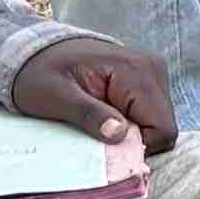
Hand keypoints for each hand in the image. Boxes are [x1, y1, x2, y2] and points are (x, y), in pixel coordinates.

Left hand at [11, 32, 177, 154]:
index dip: (138, 146)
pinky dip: (131, 125)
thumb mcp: (55, 96)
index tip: (106, 145)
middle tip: (99, 134)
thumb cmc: (40, 73)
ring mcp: (152, 73)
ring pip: (159, 123)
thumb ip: (88, 114)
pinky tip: (107, 117)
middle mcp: (153, 68)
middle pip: (164, 127)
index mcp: (136, 70)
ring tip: (100, 123)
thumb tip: (119, 134)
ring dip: (132, 133)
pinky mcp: (146, 81)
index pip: (162, 128)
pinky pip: (150, 115)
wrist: (35, 52)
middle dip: (135, 140)